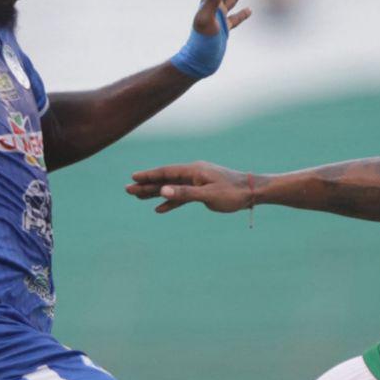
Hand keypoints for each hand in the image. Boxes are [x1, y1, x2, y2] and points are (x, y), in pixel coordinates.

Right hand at [127, 161, 253, 214]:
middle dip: (146, 185)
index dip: (149, 175)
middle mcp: (193, 173)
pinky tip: (159, 209)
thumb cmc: (233, 193)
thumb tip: (163, 190)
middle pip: (165, 179)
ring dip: (155, 193)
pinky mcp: (202, 191)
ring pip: (171, 188)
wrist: (252, 192)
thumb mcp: (208, 195)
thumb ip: (185, 193)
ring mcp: (197, 182)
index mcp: (194, 171)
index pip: (166, 172)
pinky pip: (182, 196)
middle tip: (127, 190)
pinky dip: (170, 202)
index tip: (133, 177)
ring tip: (138, 197)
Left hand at [193, 0, 252, 35]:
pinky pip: (235, 19)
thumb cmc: (202, 41)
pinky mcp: (224, 31)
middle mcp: (212, 9)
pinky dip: (242, 13)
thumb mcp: (207, 17)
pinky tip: (249, 10)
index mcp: (207, 3)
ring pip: (230, 0)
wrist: (200, 62)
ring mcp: (219, 20)